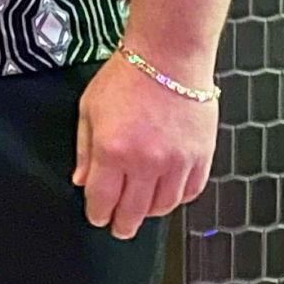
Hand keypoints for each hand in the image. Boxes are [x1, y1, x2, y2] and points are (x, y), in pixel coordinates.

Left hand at [72, 53, 216, 240]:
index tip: (97, 217)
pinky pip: (190, 192)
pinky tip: (166, 194)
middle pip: (133, 212)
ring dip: (149, 213)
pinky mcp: (201, 156)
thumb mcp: (90, 109)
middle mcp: (146, 163)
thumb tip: (82, 181)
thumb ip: (84, 149)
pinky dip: (177, 198)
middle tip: (119, 228)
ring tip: (141, 210)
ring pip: (163, 207)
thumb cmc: (126, 77)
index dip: (98, 214)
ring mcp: (177, 162)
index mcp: (113, 151)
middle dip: (122, 224)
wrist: (169, 56)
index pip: (102, 200)